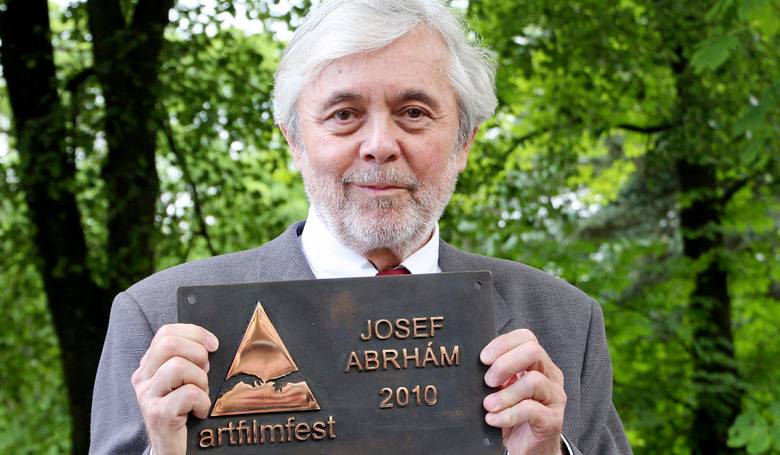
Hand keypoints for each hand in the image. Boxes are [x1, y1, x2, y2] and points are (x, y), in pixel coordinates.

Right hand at [131, 323, 218, 454]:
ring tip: (201, 395)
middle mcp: (142, 378)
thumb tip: (211, 343)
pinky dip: (202, 402)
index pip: (166, 332)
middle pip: (169, 343)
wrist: (172, 448)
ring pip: (178, 367)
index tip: (213, 345)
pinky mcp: (157, 414)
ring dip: (201, 380)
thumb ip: (189, 359)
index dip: (194, 333)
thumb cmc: (185, 410)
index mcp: (149, 365)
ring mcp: (147, 396)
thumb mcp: (184, 380)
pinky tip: (199, 412)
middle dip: (197, 354)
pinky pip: (188, 394)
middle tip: (205, 373)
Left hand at [481, 329, 565, 454]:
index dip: (502, 344)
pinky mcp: (552, 420)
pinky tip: (493, 419)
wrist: (527, 447)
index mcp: (538, 363)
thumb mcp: (503, 388)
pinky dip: (507, 414)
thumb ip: (496, 373)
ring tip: (488, 405)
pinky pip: (531, 410)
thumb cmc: (513, 413)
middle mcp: (550, 376)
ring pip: (534, 381)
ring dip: (505, 394)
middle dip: (504, 364)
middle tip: (488, 381)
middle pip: (533, 351)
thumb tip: (474, 363)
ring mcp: (554, 397)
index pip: (526, 337)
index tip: (483, 358)